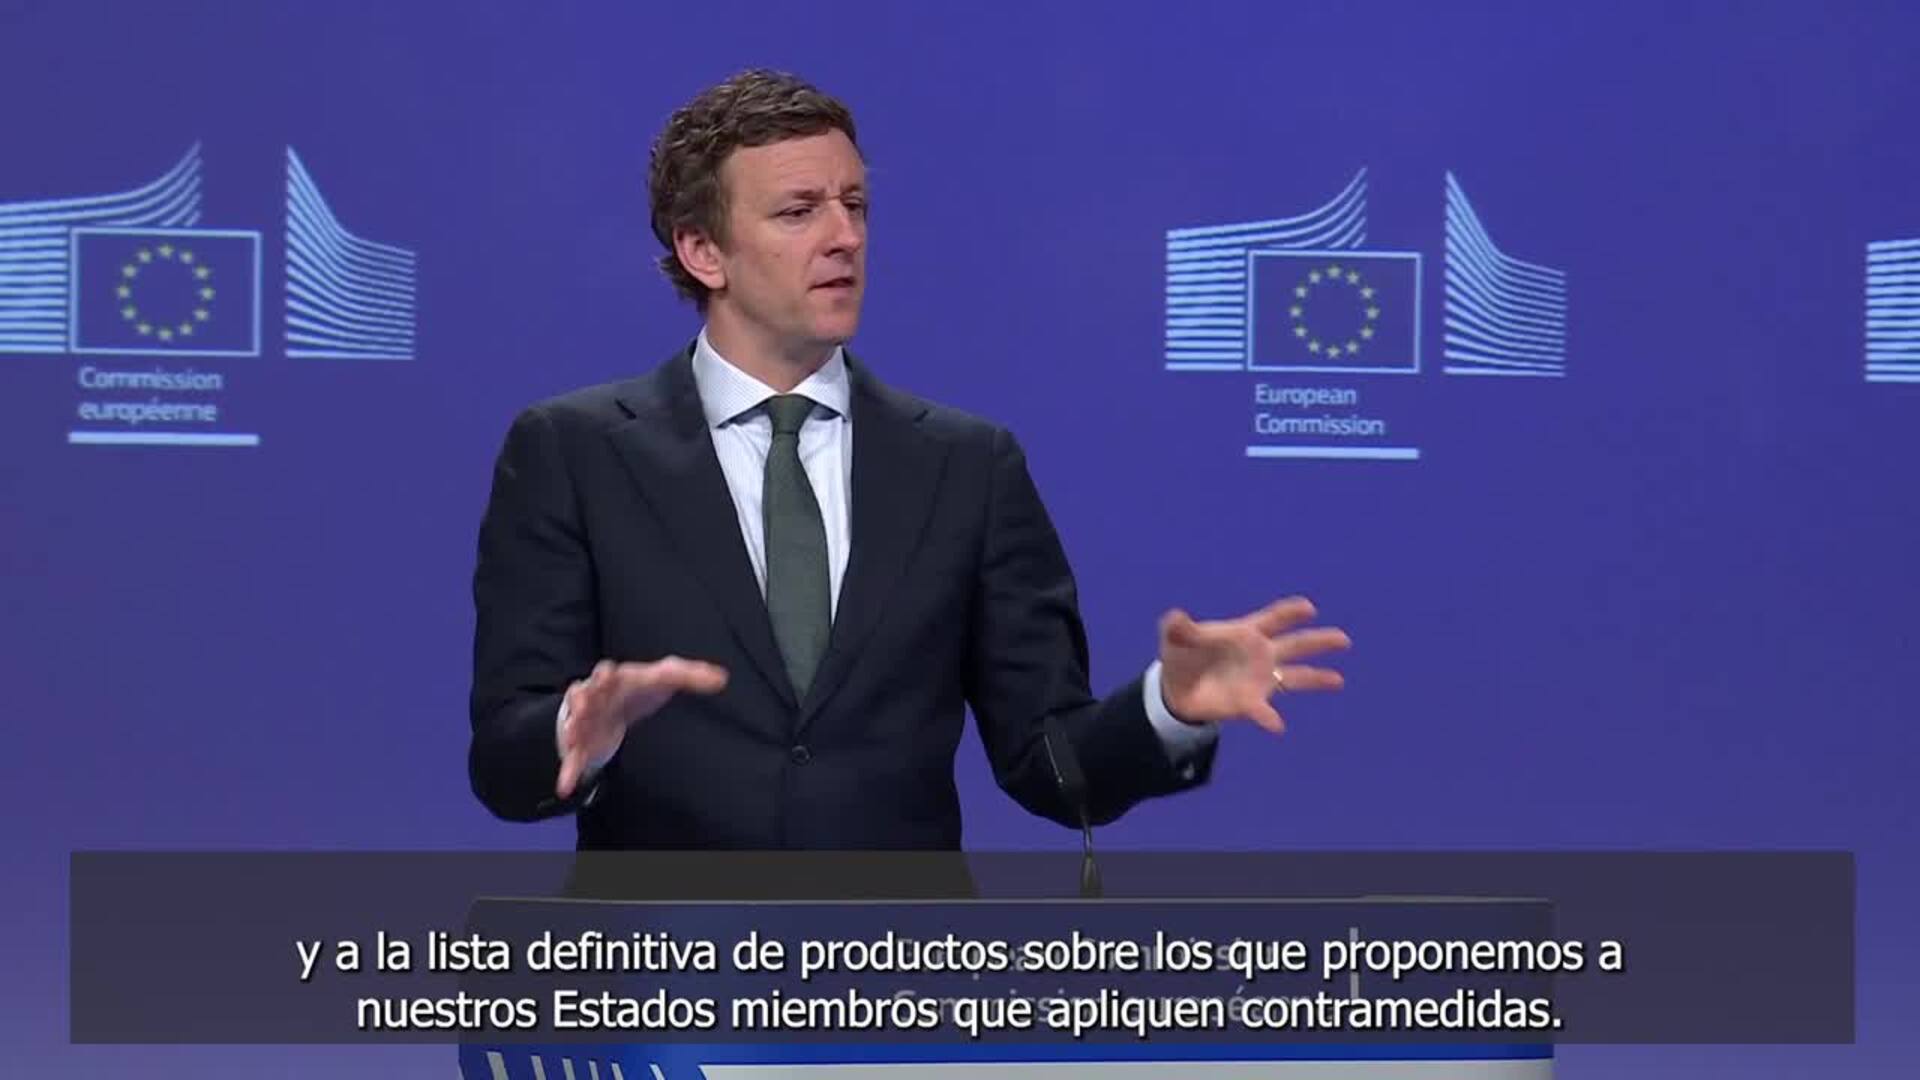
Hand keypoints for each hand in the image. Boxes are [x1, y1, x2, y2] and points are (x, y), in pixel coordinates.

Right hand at [557, 656, 728, 797]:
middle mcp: (596, 696)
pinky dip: (568, 772)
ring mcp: (586, 719)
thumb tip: (722, 678)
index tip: (607, 674)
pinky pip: (573, 758)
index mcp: (617, 679)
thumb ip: (692, 676)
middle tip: (582, 701)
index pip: (614, 673)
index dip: (610, 674)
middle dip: (583, 696)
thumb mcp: (664, 678)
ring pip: (574, 722)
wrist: (607, 707)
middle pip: (585, 693)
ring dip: (572, 728)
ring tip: (572, 736)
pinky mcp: (581, 744)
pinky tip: (566, 787)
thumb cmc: (638, 688)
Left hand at [1157, 596, 1348, 732]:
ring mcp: (1260, 679)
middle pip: (1295, 645)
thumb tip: (1175, 617)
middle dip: (1318, 641)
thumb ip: (1177, 627)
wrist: (1177, 689)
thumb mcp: (1175, 639)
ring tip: (1339, 680)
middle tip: (1343, 640)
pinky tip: (1277, 726)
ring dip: (1316, 678)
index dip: (1290, 613)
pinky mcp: (1250, 703)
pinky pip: (1264, 711)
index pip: (1273, 619)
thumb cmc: (1182, 656)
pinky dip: (1269, 718)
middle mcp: (1261, 654)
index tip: (1308, 608)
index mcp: (1246, 632)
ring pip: (1295, 677)